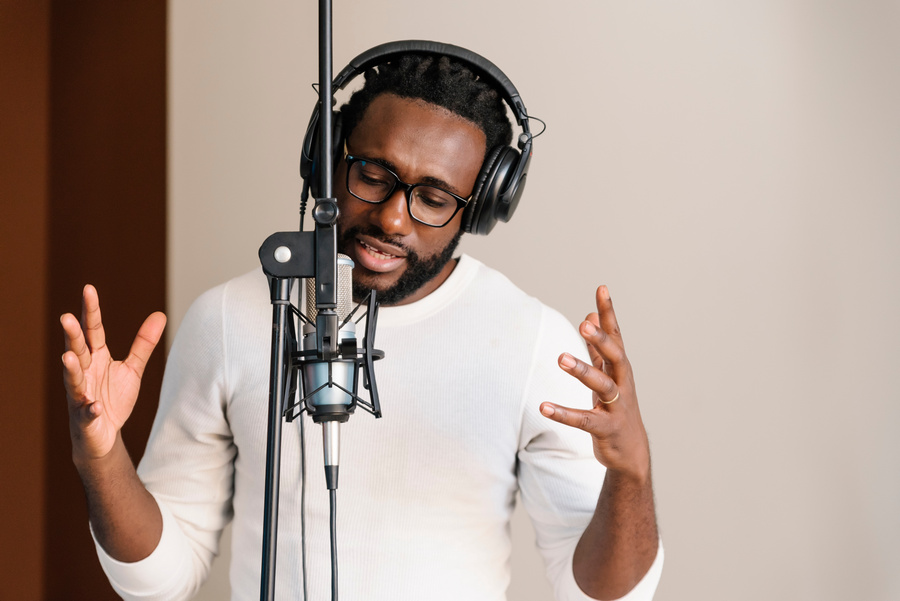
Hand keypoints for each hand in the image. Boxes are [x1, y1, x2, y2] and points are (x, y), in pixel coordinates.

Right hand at [61, 285, 166, 463]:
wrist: (103, 435)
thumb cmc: (113, 398)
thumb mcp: (132, 369)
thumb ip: (143, 344)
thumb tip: (160, 314)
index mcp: (96, 357)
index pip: (93, 330)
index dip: (91, 311)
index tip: (88, 289)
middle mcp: (85, 372)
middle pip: (78, 350)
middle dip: (72, 335)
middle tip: (66, 318)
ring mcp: (81, 395)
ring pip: (74, 379)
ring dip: (71, 369)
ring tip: (68, 356)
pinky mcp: (85, 418)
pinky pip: (86, 412)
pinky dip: (89, 409)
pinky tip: (93, 405)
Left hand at [540, 285, 649, 481]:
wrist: (631, 452)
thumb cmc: (617, 408)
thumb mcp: (609, 374)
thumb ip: (598, 347)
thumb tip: (590, 314)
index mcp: (620, 369)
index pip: (615, 335)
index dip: (609, 313)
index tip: (601, 288)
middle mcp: (623, 384)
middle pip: (615, 357)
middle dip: (601, 340)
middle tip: (584, 325)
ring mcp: (617, 407)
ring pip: (603, 386)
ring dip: (583, 371)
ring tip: (561, 358)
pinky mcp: (606, 428)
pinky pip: (584, 419)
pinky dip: (564, 413)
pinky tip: (543, 406)